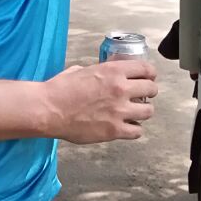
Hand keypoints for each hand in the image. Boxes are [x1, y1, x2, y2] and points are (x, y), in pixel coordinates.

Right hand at [40, 61, 157, 143]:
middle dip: (149, 91)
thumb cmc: (60, 89)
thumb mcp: (81, 70)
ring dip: (144, 110)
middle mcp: (120, 89)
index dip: (150, 73)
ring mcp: (119, 111)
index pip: (145, 68)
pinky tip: (127, 126)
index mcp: (113, 71)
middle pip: (151, 89)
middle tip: (144, 94)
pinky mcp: (114, 130)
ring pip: (148, 111)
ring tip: (136, 112)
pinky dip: (134, 129)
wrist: (48, 109)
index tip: (149, 76)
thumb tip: (102, 74)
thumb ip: (98, 71)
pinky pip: (137, 131)